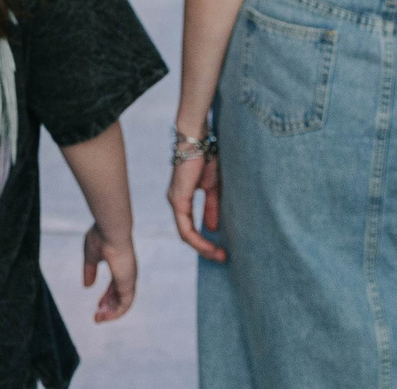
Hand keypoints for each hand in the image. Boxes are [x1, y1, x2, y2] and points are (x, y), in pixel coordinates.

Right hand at [81, 222, 137, 320]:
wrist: (112, 230)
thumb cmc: (102, 237)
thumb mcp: (91, 255)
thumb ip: (90, 270)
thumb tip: (87, 285)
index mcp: (121, 264)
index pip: (117, 285)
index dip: (108, 295)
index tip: (99, 303)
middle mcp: (128, 273)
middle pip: (121, 295)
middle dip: (109, 306)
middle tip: (98, 315)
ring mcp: (129, 278)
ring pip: (124, 303)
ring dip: (111, 313)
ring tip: (98, 319)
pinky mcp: (128, 284)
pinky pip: (124, 305)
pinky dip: (115, 313)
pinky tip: (103, 315)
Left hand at [166, 146, 223, 262]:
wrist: (198, 139)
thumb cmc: (206, 158)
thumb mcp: (212, 187)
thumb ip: (211, 207)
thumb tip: (213, 228)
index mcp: (182, 199)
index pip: (190, 227)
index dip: (204, 241)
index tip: (221, 250)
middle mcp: (176, 202)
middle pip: (187, 235)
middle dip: (204, 248)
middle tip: (221, 258)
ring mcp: (176, 202)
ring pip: (185, 234)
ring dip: (202, 247)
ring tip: (218, 255)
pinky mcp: (179, 200)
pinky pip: (186, 228)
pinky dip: (197, 239)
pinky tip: (209, 245)